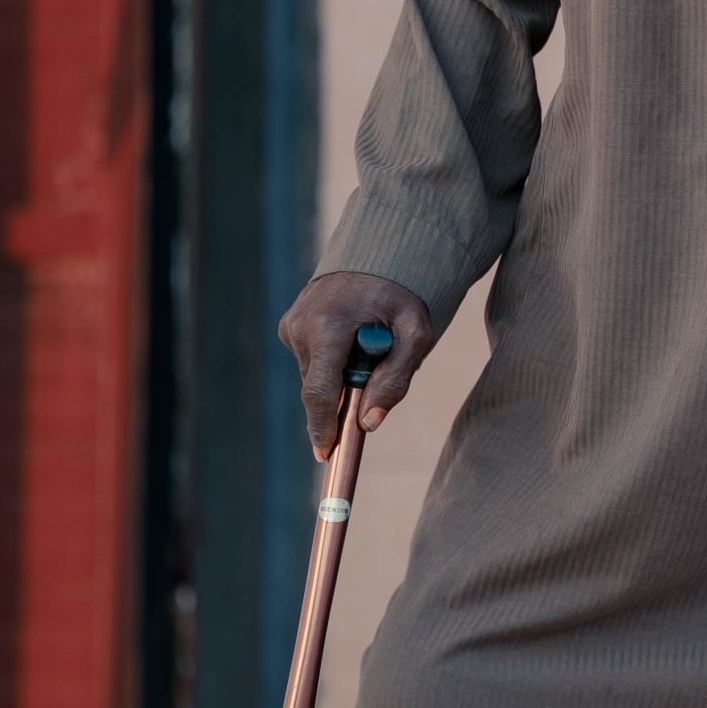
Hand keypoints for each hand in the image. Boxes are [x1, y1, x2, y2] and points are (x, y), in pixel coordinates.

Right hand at [277, 272, 433, 461]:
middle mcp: (301, 326)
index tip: (326, 455)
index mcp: (327, 328)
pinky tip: (353, 341)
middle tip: (371, 389)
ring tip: (369, 348)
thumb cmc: (402, 292)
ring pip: (316, 374)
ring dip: (341, 375)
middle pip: (319, 387)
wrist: (378, 252)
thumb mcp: (416, 332)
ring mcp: (291, 323)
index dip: (323, 429)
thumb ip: (396, 378)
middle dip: (344, 398)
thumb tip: (370, 423)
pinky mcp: (290, 324)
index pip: (319, 394)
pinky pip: (313, 358)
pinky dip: (333, 361)